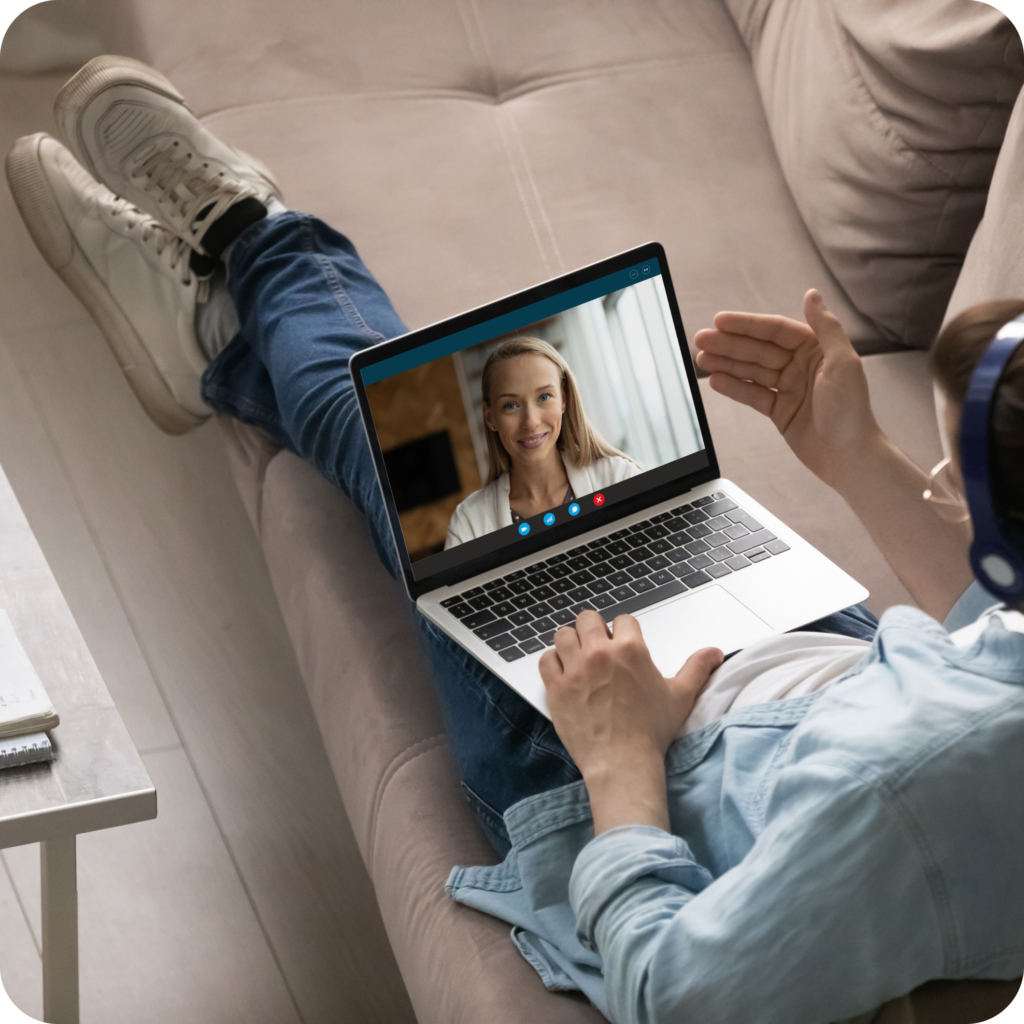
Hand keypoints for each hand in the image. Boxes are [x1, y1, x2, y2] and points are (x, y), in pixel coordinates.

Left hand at [539, 611, 722, 833]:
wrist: (623, 763)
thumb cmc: (651, 732)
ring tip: (579, 655)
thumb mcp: (680, 696)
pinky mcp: (556, 688)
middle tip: (599, 646)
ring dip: (571, 641)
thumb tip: (714, 652)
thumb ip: (697, 668)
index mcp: (630, 650)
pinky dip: (553, 661)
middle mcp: (599, 654)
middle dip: (595, 629)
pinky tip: (563, 670)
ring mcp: (575, 670)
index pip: (623, 620)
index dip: (624, 630)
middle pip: (588, 619)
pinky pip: (546, 660)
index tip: (623, 642)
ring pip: (563, 635)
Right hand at [693, 290, 882, 489]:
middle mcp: (801, 366)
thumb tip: (812, 295)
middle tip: (701, 340)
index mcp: (816, 349)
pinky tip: (715, 380)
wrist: (849, 457)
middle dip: (729, 344)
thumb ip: (825, 327)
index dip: (747, 325)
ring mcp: (788, 388)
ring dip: (726, 363)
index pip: (775, 331)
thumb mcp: (842, 363)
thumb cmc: (851, 411)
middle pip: (758, 349)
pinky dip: (734, 387)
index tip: (720, 321)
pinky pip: (752, 394)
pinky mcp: (779, 411)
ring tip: (702, 359)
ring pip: (751, 371)